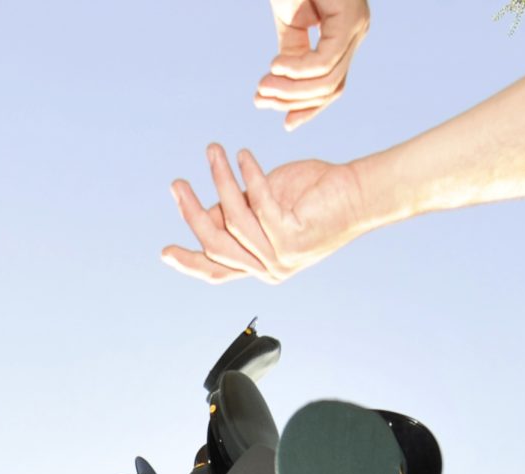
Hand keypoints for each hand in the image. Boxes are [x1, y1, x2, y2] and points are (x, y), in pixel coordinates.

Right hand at [163, 146, 369, 283]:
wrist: (358, 194)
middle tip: (177, 183)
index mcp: (261, 267)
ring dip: (220, 181)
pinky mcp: (292, 237)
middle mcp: (270, 269)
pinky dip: (248, 176)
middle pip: (216, 247)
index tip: (165, 251)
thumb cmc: (314, 195)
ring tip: (214, 151)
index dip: (189, 262)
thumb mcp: (265, 203)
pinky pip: (259, 204)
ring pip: (234, 221)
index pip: (217, 271)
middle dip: (192, 214)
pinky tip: (243, 154)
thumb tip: (203, 209)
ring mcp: (281, 257)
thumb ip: (236, 211)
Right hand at [259, 0, 368, 129]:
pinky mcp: (348, 20)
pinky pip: (325, 61)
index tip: (285, 124)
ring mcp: (355, 26)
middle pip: (331, 88)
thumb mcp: (290, 22)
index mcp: (344, 34)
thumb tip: (286, 87)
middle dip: (294, 101)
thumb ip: (293, 53)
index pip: (332, 84)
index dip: (309, 108)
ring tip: (263, 87)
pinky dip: (298, 71)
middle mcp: (355, 31)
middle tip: (260, 100)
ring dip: (291, 90)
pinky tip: (276, 67)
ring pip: (328, 80)